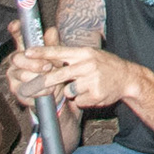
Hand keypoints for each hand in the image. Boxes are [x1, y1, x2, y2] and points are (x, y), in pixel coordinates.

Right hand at [4, 22, 59, 101]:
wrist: (54, 89)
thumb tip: (51, 31)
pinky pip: (28, 91)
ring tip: (53, 80)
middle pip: (17, 59)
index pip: (18, 36)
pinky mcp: (17, 92)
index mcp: (25, 47)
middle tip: (48, 66)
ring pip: (23, 76)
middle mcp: (15, 60)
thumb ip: (53, 44)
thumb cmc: (53, 66)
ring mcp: (14, 76)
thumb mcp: (56, 54)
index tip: (16, 24)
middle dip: (34, 63)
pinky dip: (41, 91)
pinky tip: (49, 90)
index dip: (15, 29)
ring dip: (40, 78)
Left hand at [10, 42, 137, 109]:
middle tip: (29, 86)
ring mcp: (92, 80)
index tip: (26, 53)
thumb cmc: (105, 66)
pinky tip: (93, 93)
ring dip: (73, 91)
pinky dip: (82, 100)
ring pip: (69, 90)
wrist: (127, 78)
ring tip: (86, 86)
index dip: (42, 53)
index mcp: (84, 53)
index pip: (59, 52)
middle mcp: (87, 64)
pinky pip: (79, 101)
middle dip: (43, 82)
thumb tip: (49, 57)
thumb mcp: (90, 55)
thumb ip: (72, 56)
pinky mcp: (96, 94)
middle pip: (59, 75)